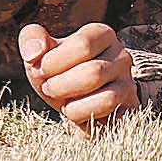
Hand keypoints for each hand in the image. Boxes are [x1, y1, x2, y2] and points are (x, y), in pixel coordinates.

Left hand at [19, 21, 136, 130]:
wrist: (75, 97)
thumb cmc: (58, 69)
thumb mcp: (42, 51)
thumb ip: (32, 39)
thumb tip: (33, 53)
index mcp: (101, 34)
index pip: (83, 45)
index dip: (54, 62)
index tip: (40, 70)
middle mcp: (121, 57)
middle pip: (93, 73)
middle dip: (61, 87)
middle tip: (49, 89)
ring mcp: (128, 84)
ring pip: (106, 100)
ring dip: (74, 109)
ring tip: (64, 105)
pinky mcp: (129, 110)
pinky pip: (113, 123)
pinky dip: (89, 126)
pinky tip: (78, 119)